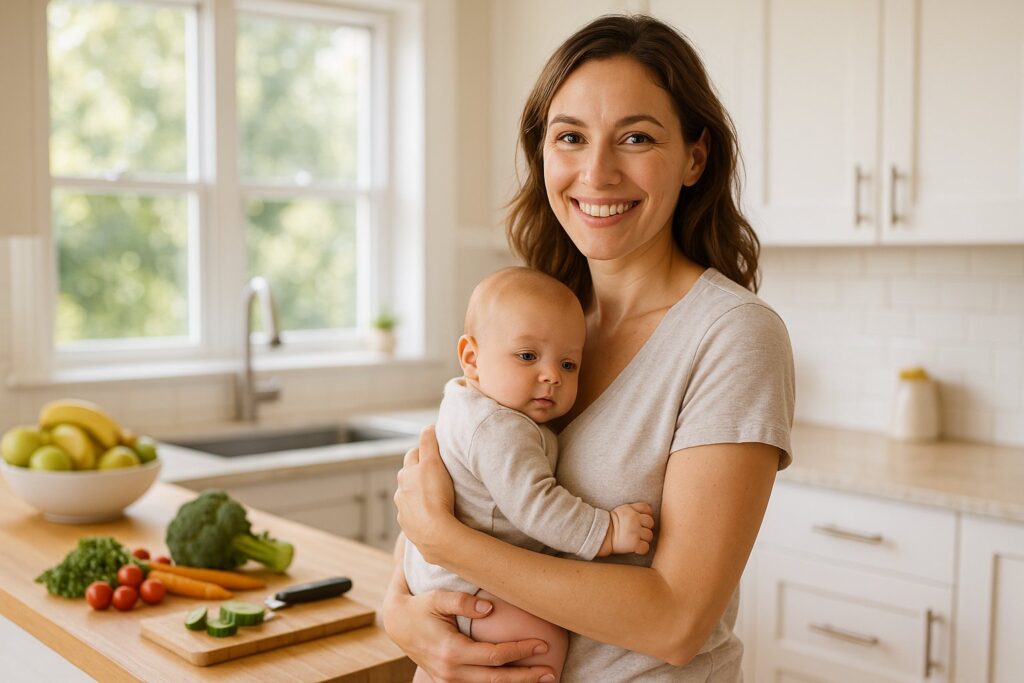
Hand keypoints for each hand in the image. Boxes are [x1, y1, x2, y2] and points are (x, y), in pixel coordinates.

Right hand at [383, 583, 555, 682]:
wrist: (397, 623)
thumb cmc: (420, 606)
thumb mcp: (438, 598)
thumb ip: (463, 602)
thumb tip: (491, 608)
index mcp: (451, 651)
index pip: (495, 656)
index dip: (520, 651)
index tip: (543, 645)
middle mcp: (451, 672)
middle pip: (496, 680)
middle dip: (526, 677)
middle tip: (551, 673)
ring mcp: (448, 680)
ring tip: (541, 681)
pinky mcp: (448, 681)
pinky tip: (517, 681)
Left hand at [395, 426, 458, 561]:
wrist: (434, 533)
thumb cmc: (435, 496)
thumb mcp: (433, 462)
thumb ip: (429, 443)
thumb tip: (428, 426)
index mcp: (406, 474)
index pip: (413, 454)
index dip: (424, 452)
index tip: (435, 453)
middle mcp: (401, 491)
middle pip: (408, 476)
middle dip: (418, 473)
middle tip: (436, 474)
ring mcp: (404, 511)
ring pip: (410, 497)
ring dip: (419, 495)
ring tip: (436, 497)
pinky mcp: (409, 527)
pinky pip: (414, 516)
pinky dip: (420, 513)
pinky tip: (433, 516)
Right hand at [603, 503, 654, 555]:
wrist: (600, 535)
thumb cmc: (610, 524)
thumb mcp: (621, 510)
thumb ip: (633, 509)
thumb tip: (648, 511)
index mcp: (630, 510)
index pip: (647, 509)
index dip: (646, 515)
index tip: (641, 521)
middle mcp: (634, 519)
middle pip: (650, 523)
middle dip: (646, 528)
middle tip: (638, 532)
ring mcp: (635, 532)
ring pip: (649, 536)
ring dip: (644, 539)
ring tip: (635, 540)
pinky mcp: (634, 544)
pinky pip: (646, 547)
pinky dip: (642, 549)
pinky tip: (635, 548)